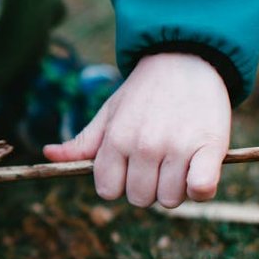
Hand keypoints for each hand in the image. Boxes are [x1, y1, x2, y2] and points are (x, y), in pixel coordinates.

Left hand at [43, 52, 230, 207]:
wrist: (186, 59)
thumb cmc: (144, 93)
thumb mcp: (109, 113)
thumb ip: (83, 142)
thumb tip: (49, 154)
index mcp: (116, 139)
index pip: (107, 191)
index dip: (119, 183)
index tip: (130, 167)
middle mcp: (144, 146)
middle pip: (139, 199)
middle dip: (147, 187)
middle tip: (158, 162)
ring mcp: (177, 148)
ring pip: (169, 200)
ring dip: (175, 188)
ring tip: (179, 162)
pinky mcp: (210, 147)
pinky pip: (201, 190)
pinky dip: (201, 188)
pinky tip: (199, 172)